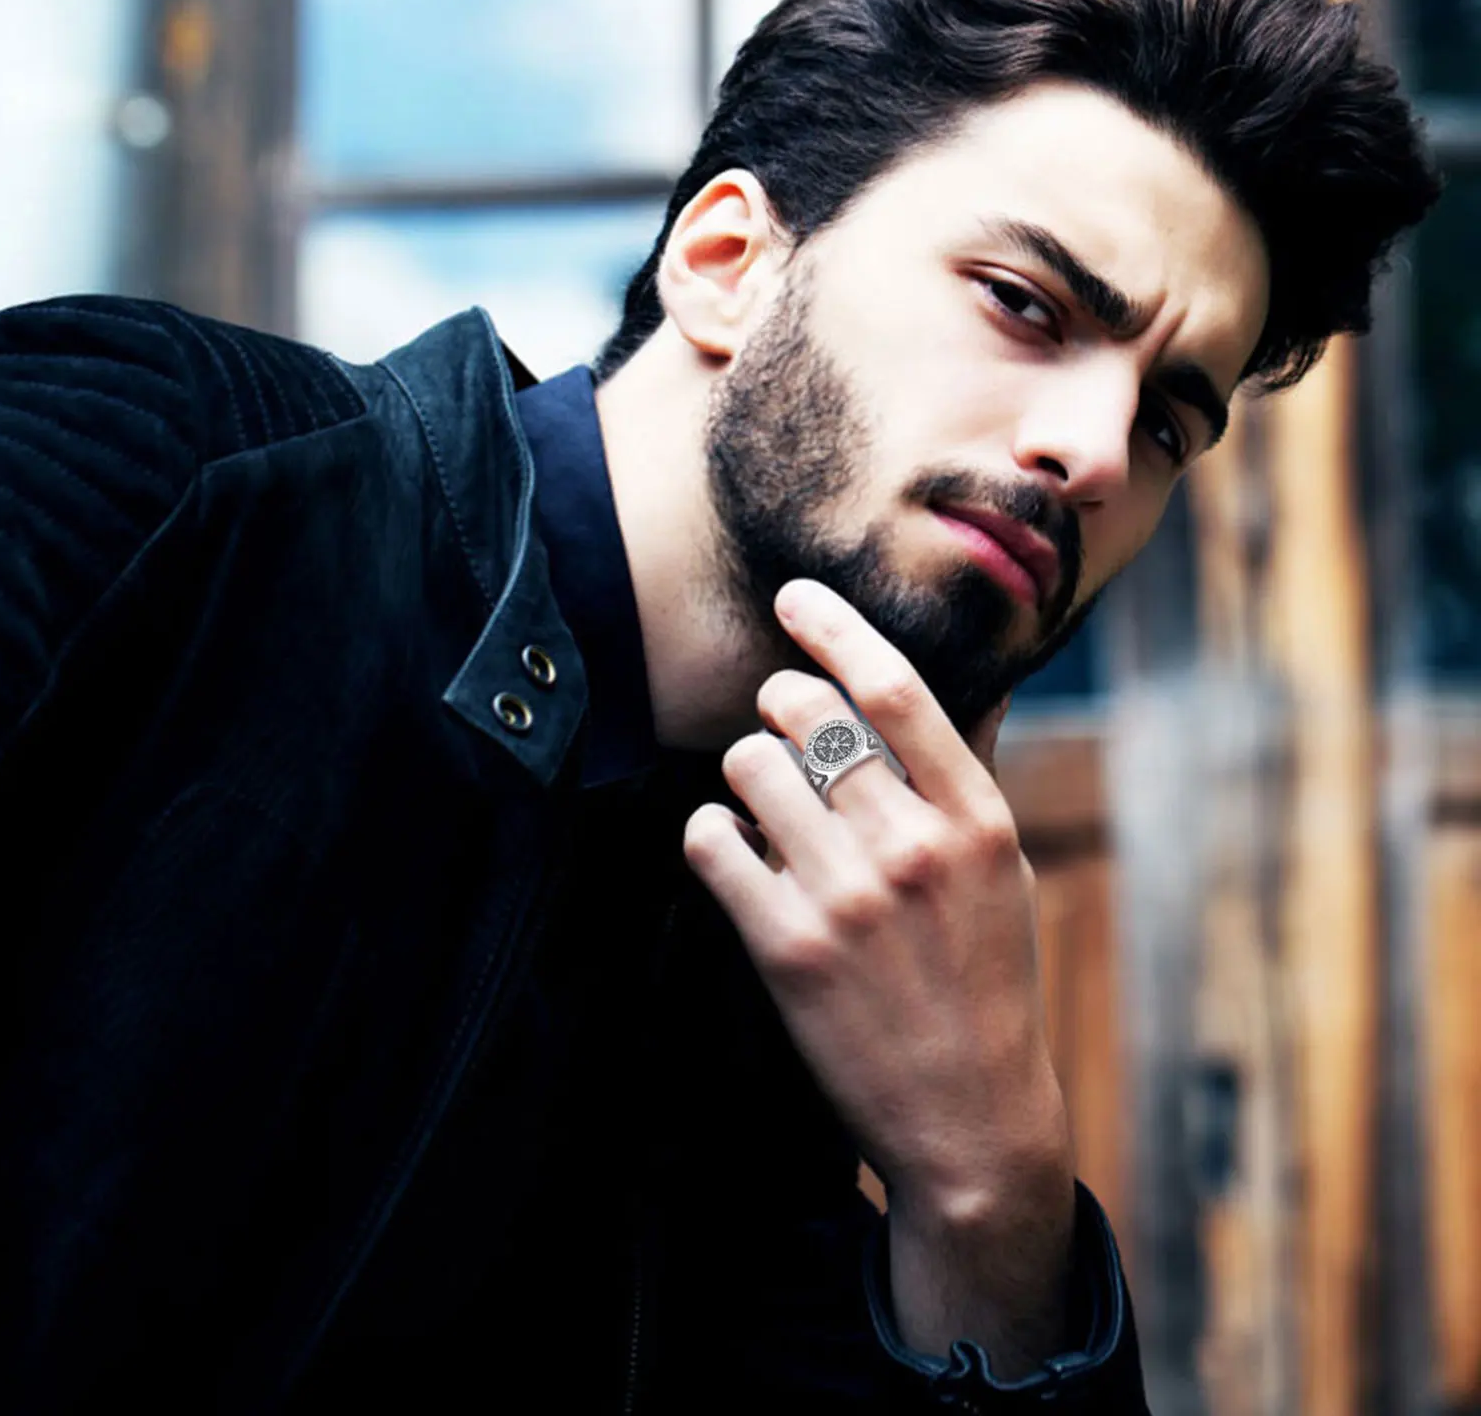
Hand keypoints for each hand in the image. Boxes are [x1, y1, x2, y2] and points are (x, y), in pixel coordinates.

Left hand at [682, 577, 1074, 1367]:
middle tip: (779, 725)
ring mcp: (845, 898)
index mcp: (975, 818)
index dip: (834, 626)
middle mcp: (911, 847)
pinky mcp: (785, 949)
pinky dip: (712, 833)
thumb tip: (973, 676)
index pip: (892, 687)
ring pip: (748, 768)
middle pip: (805, 715)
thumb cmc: (987, 980)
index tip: (794, 597)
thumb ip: (971, 771)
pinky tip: (738, 853)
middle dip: (776, 703)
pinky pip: (710, 840)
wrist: (970, 1119)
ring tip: (764, 804)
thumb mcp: (1004, 869)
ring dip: (744, 772)